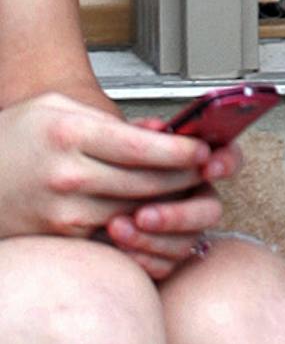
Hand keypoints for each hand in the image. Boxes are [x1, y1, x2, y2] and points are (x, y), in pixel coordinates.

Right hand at [0, 91, 229, 273]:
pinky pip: (110, 233)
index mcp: (70, 135)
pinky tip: (153, 210)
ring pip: (132, 211)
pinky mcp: (61, 237)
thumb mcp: (58, 107)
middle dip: (182, 176)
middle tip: (207, 167)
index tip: (202, 147)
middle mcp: (67, 176)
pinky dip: (137, 223)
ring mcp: (63, 212)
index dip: (178, 151)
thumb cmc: (16, 136)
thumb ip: (109, 118)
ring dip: (166, 202)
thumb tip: (157, 130)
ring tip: (188, 187)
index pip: (138, 147)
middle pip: (142, 182)